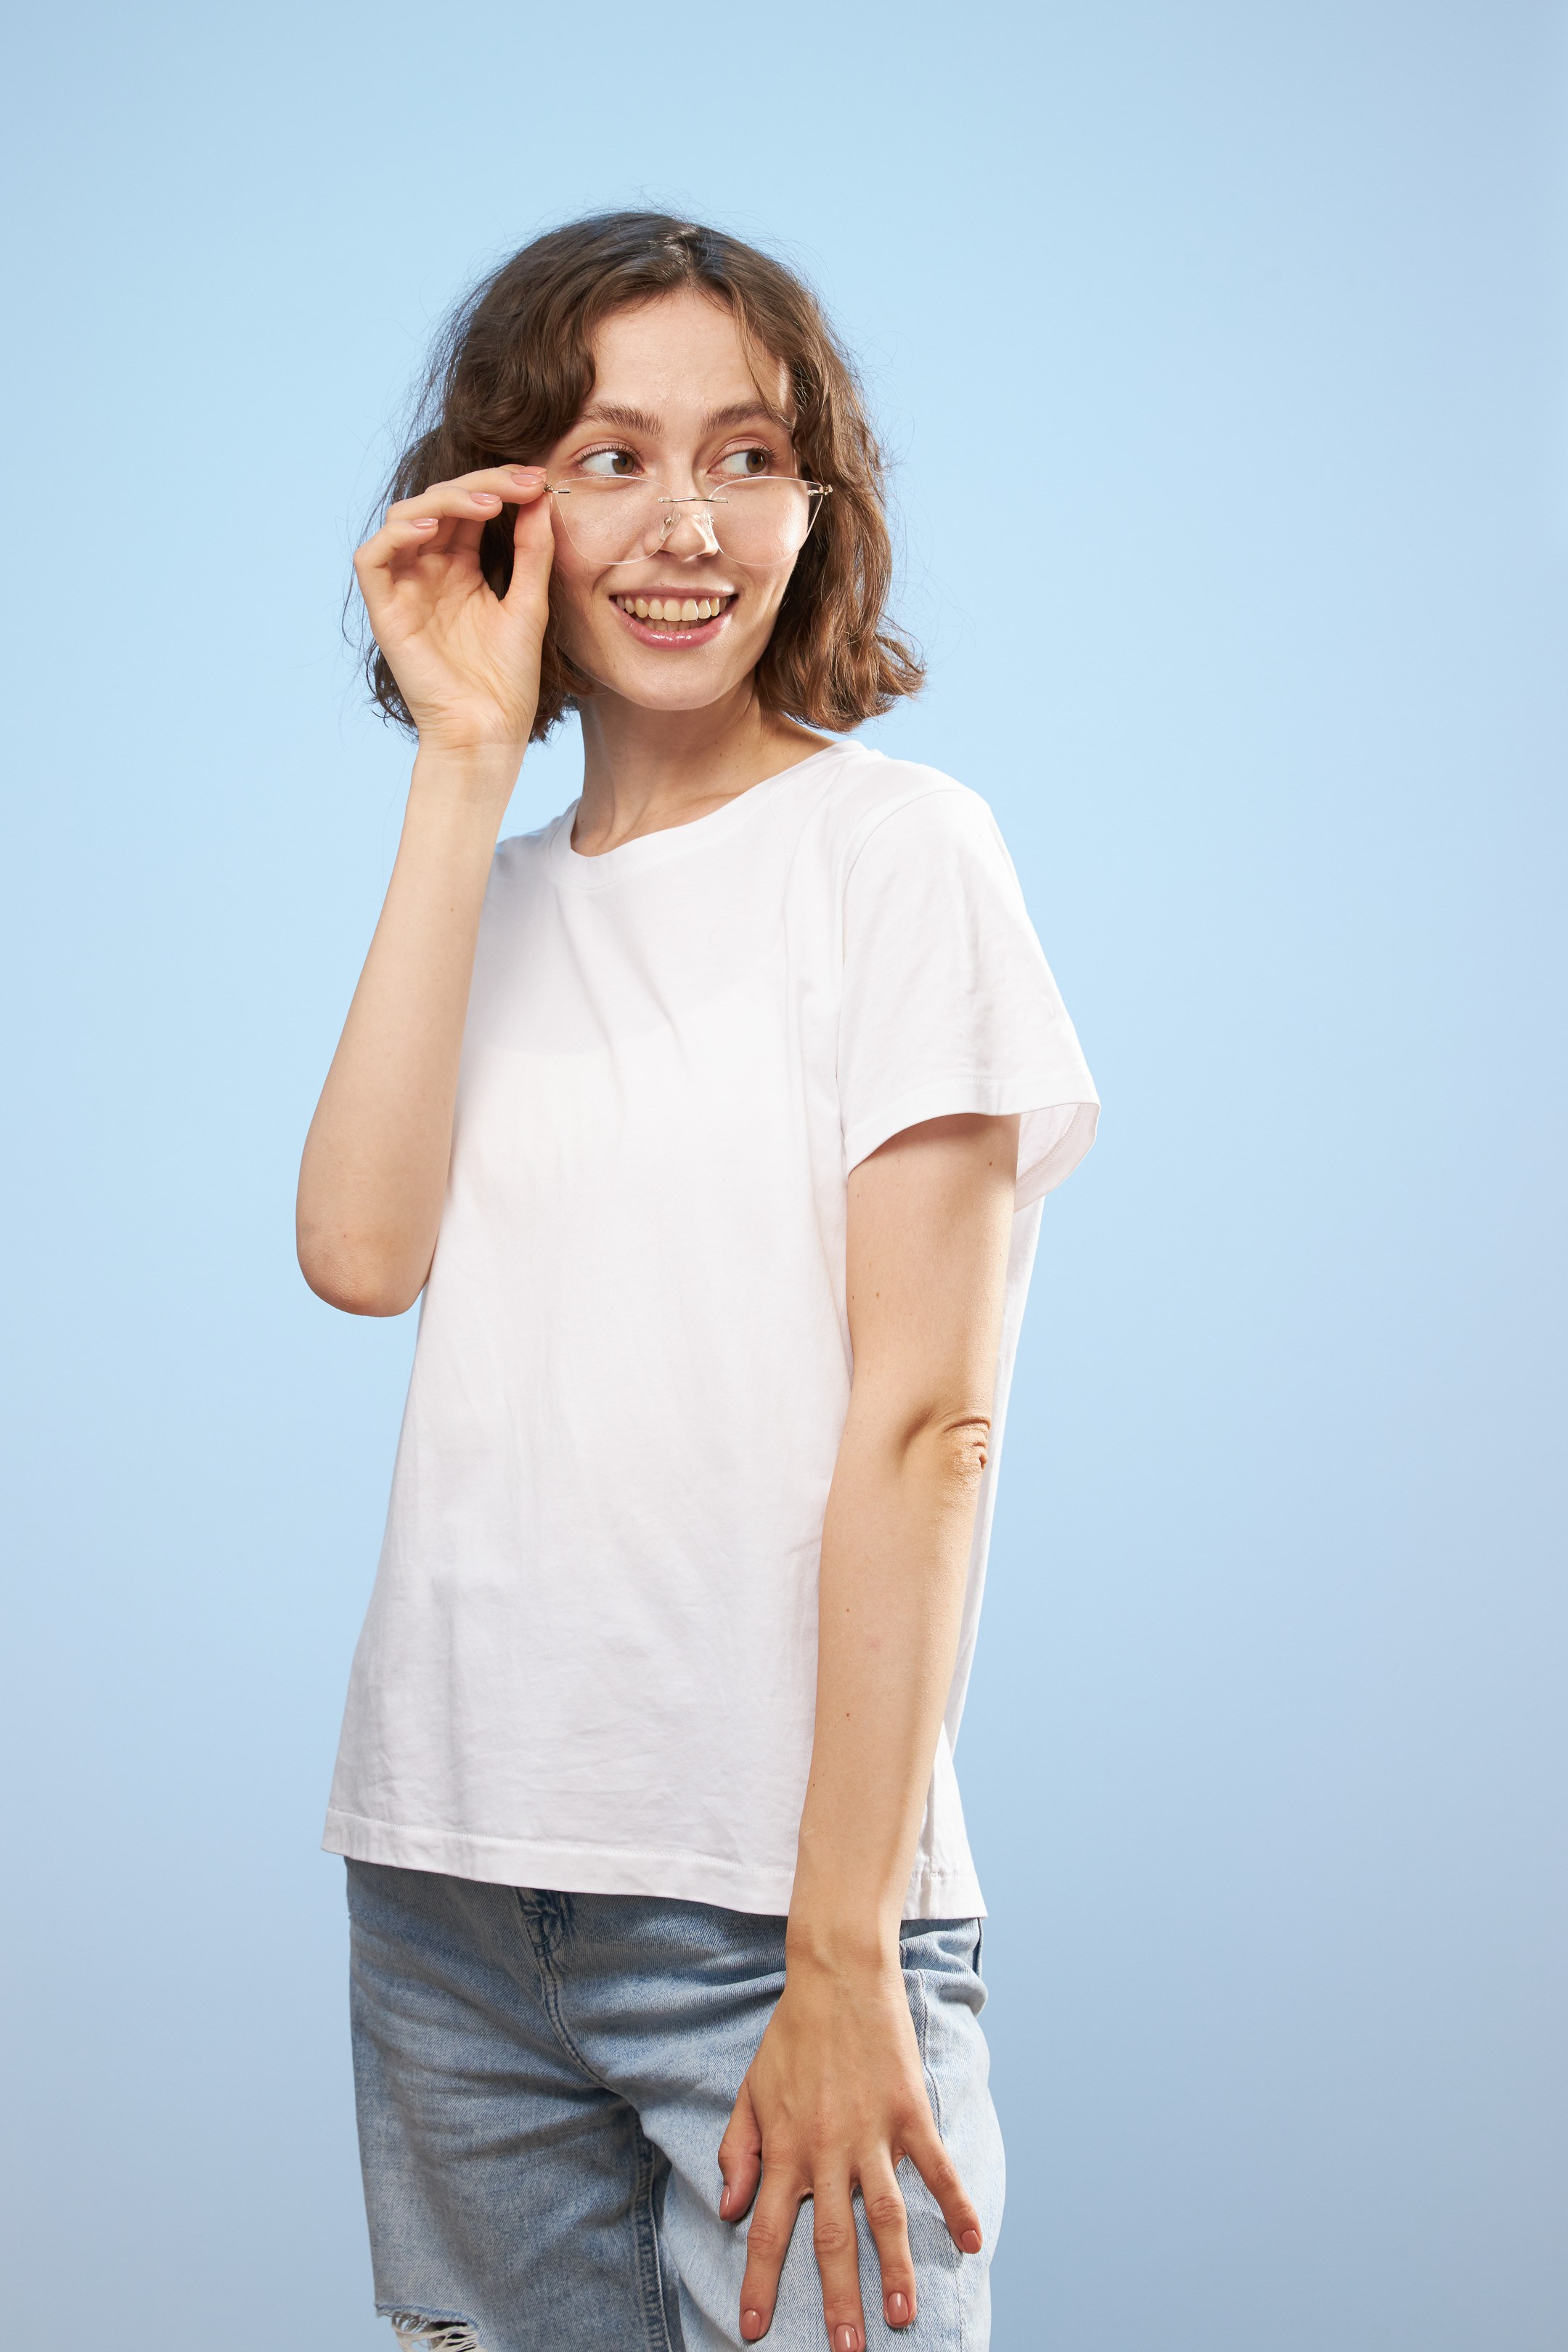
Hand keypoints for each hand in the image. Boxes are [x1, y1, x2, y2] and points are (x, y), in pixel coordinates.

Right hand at [353, 465, 553, 755]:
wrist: (489, 732)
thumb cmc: (508, 681)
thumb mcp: (528, 604)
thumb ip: (532, 552)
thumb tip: (541, 496)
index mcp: (460, 568)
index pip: (469, 508)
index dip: (498, 486)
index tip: (537, 479)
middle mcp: (429, 571)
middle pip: (439, 503)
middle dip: (480, 484)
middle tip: (521, 482)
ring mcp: (405, 588)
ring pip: (405, 517)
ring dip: (444, 499)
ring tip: (488, 503)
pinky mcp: (385, 610)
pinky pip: (372, 557)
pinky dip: (397, 533)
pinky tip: (433, 527)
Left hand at [718, 1948, 982, 2345]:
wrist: (836, 1975)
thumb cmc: (791, 2036)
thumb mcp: (750, 2091)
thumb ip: (738, 2151)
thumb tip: (729, 2209)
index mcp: (784, 2148)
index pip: (765, 2230)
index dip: (759, 2283)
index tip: (751, 2330)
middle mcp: (826, 2150)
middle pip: (831, 2239)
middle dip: (836, 2301)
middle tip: (845, 2351)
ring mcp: (871, 2132)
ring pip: (884, 2214)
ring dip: (895, 2268)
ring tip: (903, 2315)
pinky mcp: (908, 2112)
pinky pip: (935, 2167)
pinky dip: (954, 2204)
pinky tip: (969, 2243)